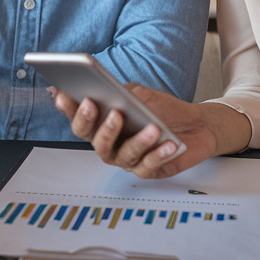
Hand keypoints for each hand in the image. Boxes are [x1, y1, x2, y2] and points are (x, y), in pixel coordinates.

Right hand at [50, 83, 249, 178]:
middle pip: (92, 139)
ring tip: (151, 128)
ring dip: (136, 141)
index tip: (63, 94)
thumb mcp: (142, 95)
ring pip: (121, 155)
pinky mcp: (147, 170)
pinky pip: (147, 166)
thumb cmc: (163, 110)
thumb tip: (108, 89)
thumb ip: (124, 93)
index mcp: (103, 123)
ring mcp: (126, 159)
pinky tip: (168, 144)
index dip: (68, 108)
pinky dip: (158, 155)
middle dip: (92, 123)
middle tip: (100, 107)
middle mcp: (110, 143)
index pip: (79, 118)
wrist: (196, 125)